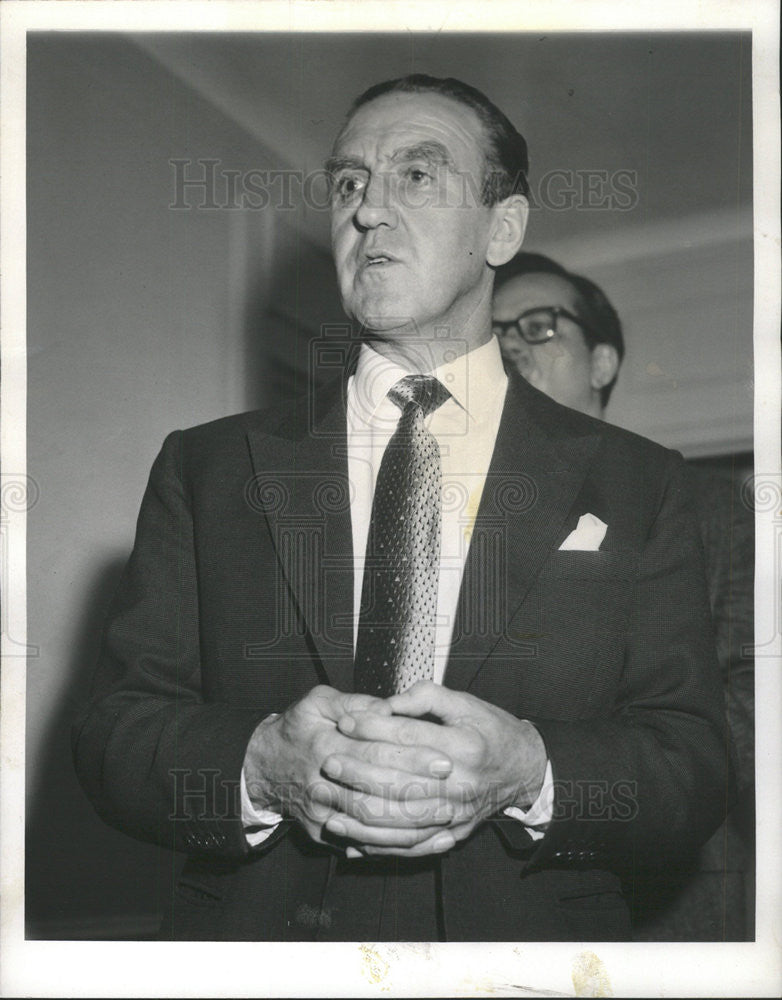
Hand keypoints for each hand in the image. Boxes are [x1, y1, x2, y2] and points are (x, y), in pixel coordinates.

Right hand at [243, 685, 455, 850]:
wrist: (263, 768)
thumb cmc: (296, 729)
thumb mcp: (316, 702)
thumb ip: (354, 703)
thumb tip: (387, 708)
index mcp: (325, 747)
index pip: (375, 755)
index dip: (411, 758)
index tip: (443, 759)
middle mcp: (323, 785)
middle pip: (378, 794)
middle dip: (419, 793)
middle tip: (454, 790)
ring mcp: (323, 815)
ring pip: (373, 828)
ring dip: (413, 826)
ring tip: (448, 819)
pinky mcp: (325, 835)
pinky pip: (365, 847)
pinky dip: (398, 847)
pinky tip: (427, 842)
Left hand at [325, 681, 546, 856]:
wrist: (524, 770)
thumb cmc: (491, 731)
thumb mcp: (466, 703)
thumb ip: (426, 697)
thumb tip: (386, 703)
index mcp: (464, 746)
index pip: (408, 738)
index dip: (372, 728)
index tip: (344, 721)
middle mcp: (459, 785)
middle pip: (398, 782)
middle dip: (357, 772)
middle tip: (328, 761)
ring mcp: (455, 815)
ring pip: (398, 821)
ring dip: (358, 814)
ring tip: (329, 801)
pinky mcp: (451, 835)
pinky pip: (409, 846)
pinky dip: (378, 845)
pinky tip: (351, 839)